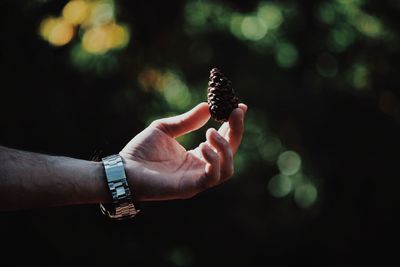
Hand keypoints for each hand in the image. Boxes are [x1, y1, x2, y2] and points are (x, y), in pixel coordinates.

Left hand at [120, 102, 246, 200]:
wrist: (123, 170)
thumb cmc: (140, 151)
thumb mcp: (165, 129)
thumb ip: (187, 121)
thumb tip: (207, 107)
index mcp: (196, 156)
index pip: (222, 141)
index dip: (233, 125)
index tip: (239, 106)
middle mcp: (200, 168)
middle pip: (230, 153)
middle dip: (236, 131)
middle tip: (236, 112)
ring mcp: (197, 180)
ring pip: (228, 169)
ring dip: (225, 148)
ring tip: (210, 132)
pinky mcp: (190, 188)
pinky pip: (212, 177)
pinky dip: (213, 160)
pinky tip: (202, 145)